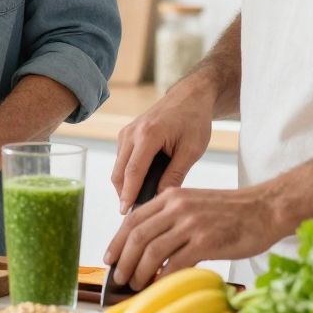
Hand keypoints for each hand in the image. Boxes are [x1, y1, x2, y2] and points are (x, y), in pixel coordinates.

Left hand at [103, 186, 279, 287]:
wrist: (265, 209)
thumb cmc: (232, 212)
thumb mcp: (195, 204)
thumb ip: (171, 217)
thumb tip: (148, 244)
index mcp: (171, 196)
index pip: (133, 219)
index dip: (117, 241)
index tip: (110, 258)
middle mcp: (178, 207)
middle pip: (138, 236)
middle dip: (124, 261)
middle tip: (119, 278)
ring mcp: (192, 223)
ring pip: (152, 251)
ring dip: (140, 272)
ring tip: (136, 285)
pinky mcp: (207, 241)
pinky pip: (176, 264)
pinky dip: (164, 279)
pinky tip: (161, 287)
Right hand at [111, 77, 214, 212]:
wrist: (189, 97)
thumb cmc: (194, 121)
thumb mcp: (191, 150)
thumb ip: (175, 175)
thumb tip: (161, 198)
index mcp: (148, 135)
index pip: (133, 172)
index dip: (128, 195)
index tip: (125, 213)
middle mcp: (132, 132)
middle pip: (119, 172)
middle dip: (123, 194)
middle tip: (134, 214)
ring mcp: (126, 132)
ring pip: (118, 167)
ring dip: (125, 185)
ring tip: (140, 203)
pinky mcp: (127, 134)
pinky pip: (122, 160)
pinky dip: (127, 174)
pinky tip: (141, 185)